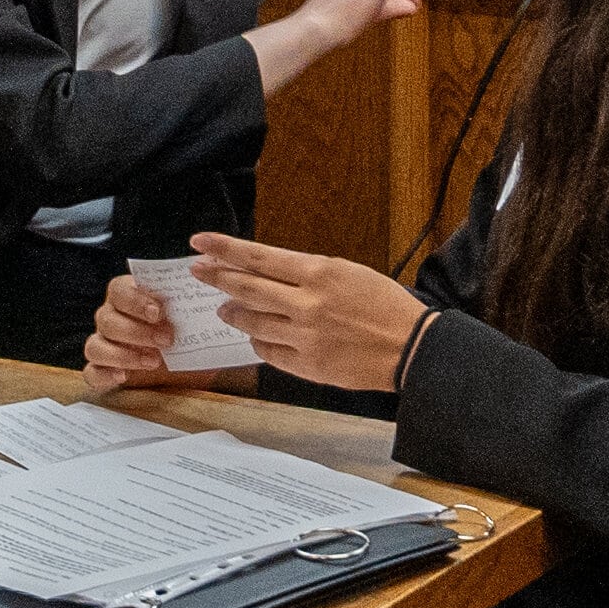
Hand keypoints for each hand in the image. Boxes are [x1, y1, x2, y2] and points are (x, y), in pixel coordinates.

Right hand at [80, 273, 246, 391]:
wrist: (193, 367)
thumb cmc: (189, 331)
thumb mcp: (199, 309)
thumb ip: (202, 282)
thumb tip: (210, 258)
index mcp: (129, 297)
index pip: (119, 289)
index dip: (135, 300)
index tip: (160, 311)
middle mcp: (112, 318)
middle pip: (105, 318)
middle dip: (136, 330)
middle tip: (167, 340)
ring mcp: (105, 345)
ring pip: (95, 345)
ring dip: (122, 354)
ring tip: (154, 361)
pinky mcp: (104, 371)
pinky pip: (92, 372)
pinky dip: (104, 374)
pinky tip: (123, 377)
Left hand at [188, 234, 429, 391]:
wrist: (410, 346)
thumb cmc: (384, 304)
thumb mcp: (347, 272)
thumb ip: (306, 273)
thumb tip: (267, 272)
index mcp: (318, 273)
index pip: (258, 257)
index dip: (224, 249)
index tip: (200, 242)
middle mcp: (306, 303)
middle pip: (247, 288)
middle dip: (216, 278)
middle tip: (198, 271)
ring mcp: (304, 336)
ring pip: (252, 322)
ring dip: (234, 313)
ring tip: (224, 308)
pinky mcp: (307, 365)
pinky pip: (268, 351)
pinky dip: (257, 341)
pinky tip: (255, 335)